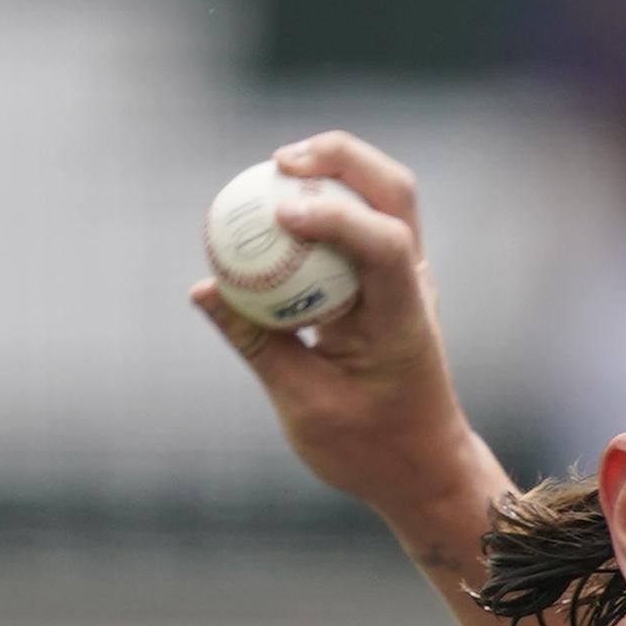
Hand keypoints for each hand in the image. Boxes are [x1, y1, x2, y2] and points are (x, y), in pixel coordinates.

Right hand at [194, 133, 517, 554]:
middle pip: (393, 190)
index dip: (334, 215)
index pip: (384, 244)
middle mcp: (413, 285)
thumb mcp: (304, 406)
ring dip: (336, 167)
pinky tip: (279, 206)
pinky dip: (325, 202)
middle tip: (278, 160)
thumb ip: (255, 342)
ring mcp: (406, 277)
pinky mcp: (388, 280)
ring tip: (276, 167)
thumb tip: (203, 288)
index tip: (280, 211)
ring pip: (385, 194)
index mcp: (403, 319)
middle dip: (340, 158)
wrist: (422, 467)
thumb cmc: (369, 448)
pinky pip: (360, 221)